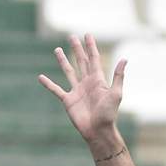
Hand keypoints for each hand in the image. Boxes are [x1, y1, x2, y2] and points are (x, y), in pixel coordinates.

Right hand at [38, 34, 125, 150]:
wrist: (98, 130)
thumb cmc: (109, 114)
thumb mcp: (116, 93)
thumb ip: (118, 76)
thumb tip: (125, 59)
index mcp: (98, 80)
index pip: (94, 59)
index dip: (91, 46)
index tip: (87, 35)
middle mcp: (87, 83)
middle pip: (81, 62)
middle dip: (77, 49)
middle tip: (72, 36)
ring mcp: (77, 91)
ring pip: (68, 72)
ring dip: (63, 61)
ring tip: (57, 50)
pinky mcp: (68, 101)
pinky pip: (56, 90)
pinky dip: (49, 84)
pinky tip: (41, 77)